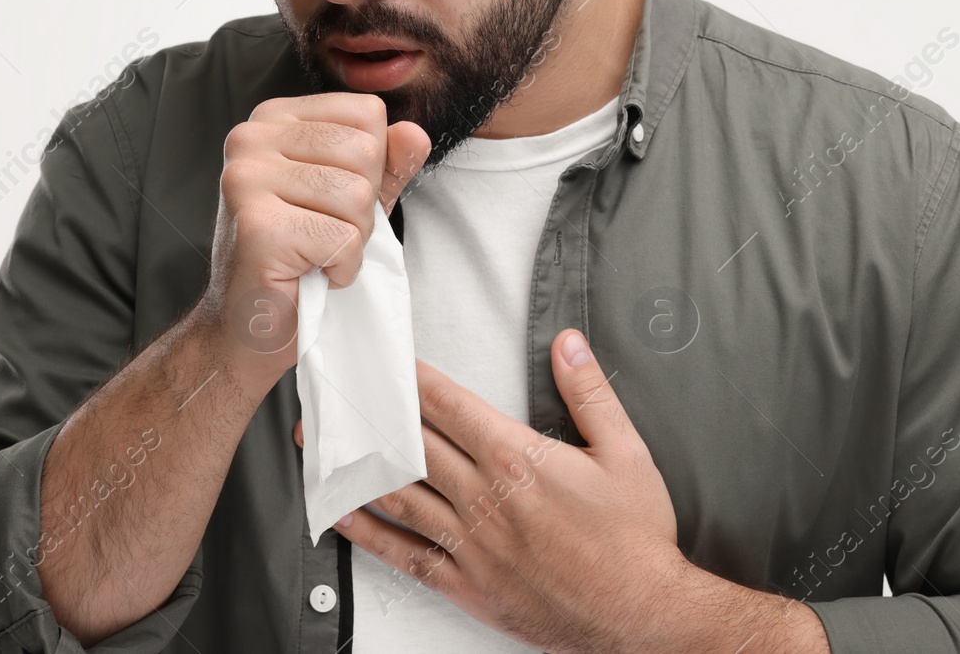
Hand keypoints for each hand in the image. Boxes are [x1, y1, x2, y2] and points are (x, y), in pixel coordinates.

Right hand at [195, 92, 429, 388]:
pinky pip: (343, 239)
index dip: (372, 165)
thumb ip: (386, 164)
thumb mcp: (352, 200)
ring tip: (314, 254)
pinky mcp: (257, 226)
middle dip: (363, 206)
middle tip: (323, 235)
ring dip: (352, 240)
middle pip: (365, 150)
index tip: (332, 202)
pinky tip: (308, 275)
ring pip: (356, 196)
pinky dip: (341, 269)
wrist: (246, 326)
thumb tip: (414, 133)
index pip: (366, 112)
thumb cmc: (298, 258)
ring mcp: (247, 179)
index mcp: (272, 119)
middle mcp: (250, 137)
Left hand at [293, 329, 688, 652]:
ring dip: (356, 468)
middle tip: (334, 396)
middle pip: (412, 445)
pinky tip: (345, 516)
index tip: (382, 363)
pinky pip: (408, 556)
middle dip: (369, 416)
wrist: (640, 616)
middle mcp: (486, 499)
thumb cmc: (634, 539)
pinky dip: (370, 535)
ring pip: (401, 495)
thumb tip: (568, 344)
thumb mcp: (626, 453)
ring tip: (319, 448)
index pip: (449, 407)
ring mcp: (473, 545)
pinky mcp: (469, 586)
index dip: (410, 381)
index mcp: (519, 459)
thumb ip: (589, 393)